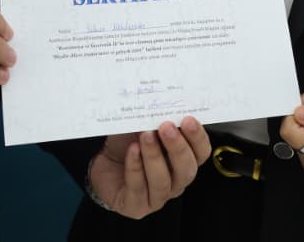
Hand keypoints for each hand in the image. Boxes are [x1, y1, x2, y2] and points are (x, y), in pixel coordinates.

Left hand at [87, 117, 210, 218]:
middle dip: (178, 148)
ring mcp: (157, 197)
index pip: (201, 153)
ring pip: (163, 182)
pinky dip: (135, 167)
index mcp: (183, 160)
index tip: (187, 119)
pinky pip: (139, 188)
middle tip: (165, 127)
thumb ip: (156, 117)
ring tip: (145, 136)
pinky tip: (131, 151)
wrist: (102, 160)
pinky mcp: (136, 206)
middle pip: (187, 170)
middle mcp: (175, 181)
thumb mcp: (143, 124)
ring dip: (154, 157)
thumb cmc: (128, 141)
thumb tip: (164, 99)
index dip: (197, 138)